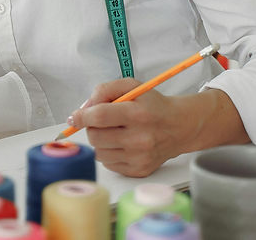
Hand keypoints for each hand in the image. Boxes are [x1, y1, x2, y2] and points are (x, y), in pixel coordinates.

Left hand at [67, 81, 248, 177]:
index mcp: (138, 114)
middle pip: (95, 136)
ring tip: (114, 132)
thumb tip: (84, 108)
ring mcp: (140, 157)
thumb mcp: (132, 86)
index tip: (75, 117)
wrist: (180, 127)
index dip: (82, 116)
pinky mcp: (139, 170)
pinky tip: (121, 143)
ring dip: (100, 141)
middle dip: (92, 127)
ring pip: (99, 152)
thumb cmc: (153, 105)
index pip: (99, 116)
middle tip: (101, 121)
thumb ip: (105, 90)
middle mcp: (140, 138)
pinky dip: (109, 153)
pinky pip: (108, 164)